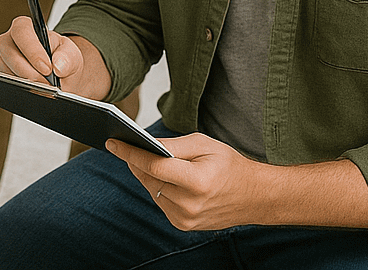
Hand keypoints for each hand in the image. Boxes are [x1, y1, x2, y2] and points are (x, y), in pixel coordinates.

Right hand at [0, 15, 103, 98]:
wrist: (62, 76)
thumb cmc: (63, 58)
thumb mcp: (72, 54)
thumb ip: (68, 57)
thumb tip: (58, 66)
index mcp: (25, 27)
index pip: (22, 33)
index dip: (33, 51)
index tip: (47, 69)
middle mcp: (9, 41)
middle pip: (9, 52)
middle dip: (28, 71)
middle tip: (46, 85)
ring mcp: (4, 59)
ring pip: (6, 70)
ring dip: (25, 82)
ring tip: (44, 91)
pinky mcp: (3, 76)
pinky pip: (7, 84)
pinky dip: (22, 90)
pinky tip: (36, 93)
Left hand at [106, 133, 270, 230]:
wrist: (255, 197)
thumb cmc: (230, 166)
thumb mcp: (204, 144)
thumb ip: (173, 145)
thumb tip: (145, 142)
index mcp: (197, 181)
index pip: (154, 165)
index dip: (130, 153)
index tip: (112, 143)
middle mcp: (190, 204)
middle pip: (149, 178)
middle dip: (136, 161)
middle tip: (124, 144)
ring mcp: (186, 218)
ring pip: (152, 190)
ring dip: (146, 175)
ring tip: (142, 157)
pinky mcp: (183, 225)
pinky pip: (160, 201)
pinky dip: (158, 187)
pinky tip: (161, 176)